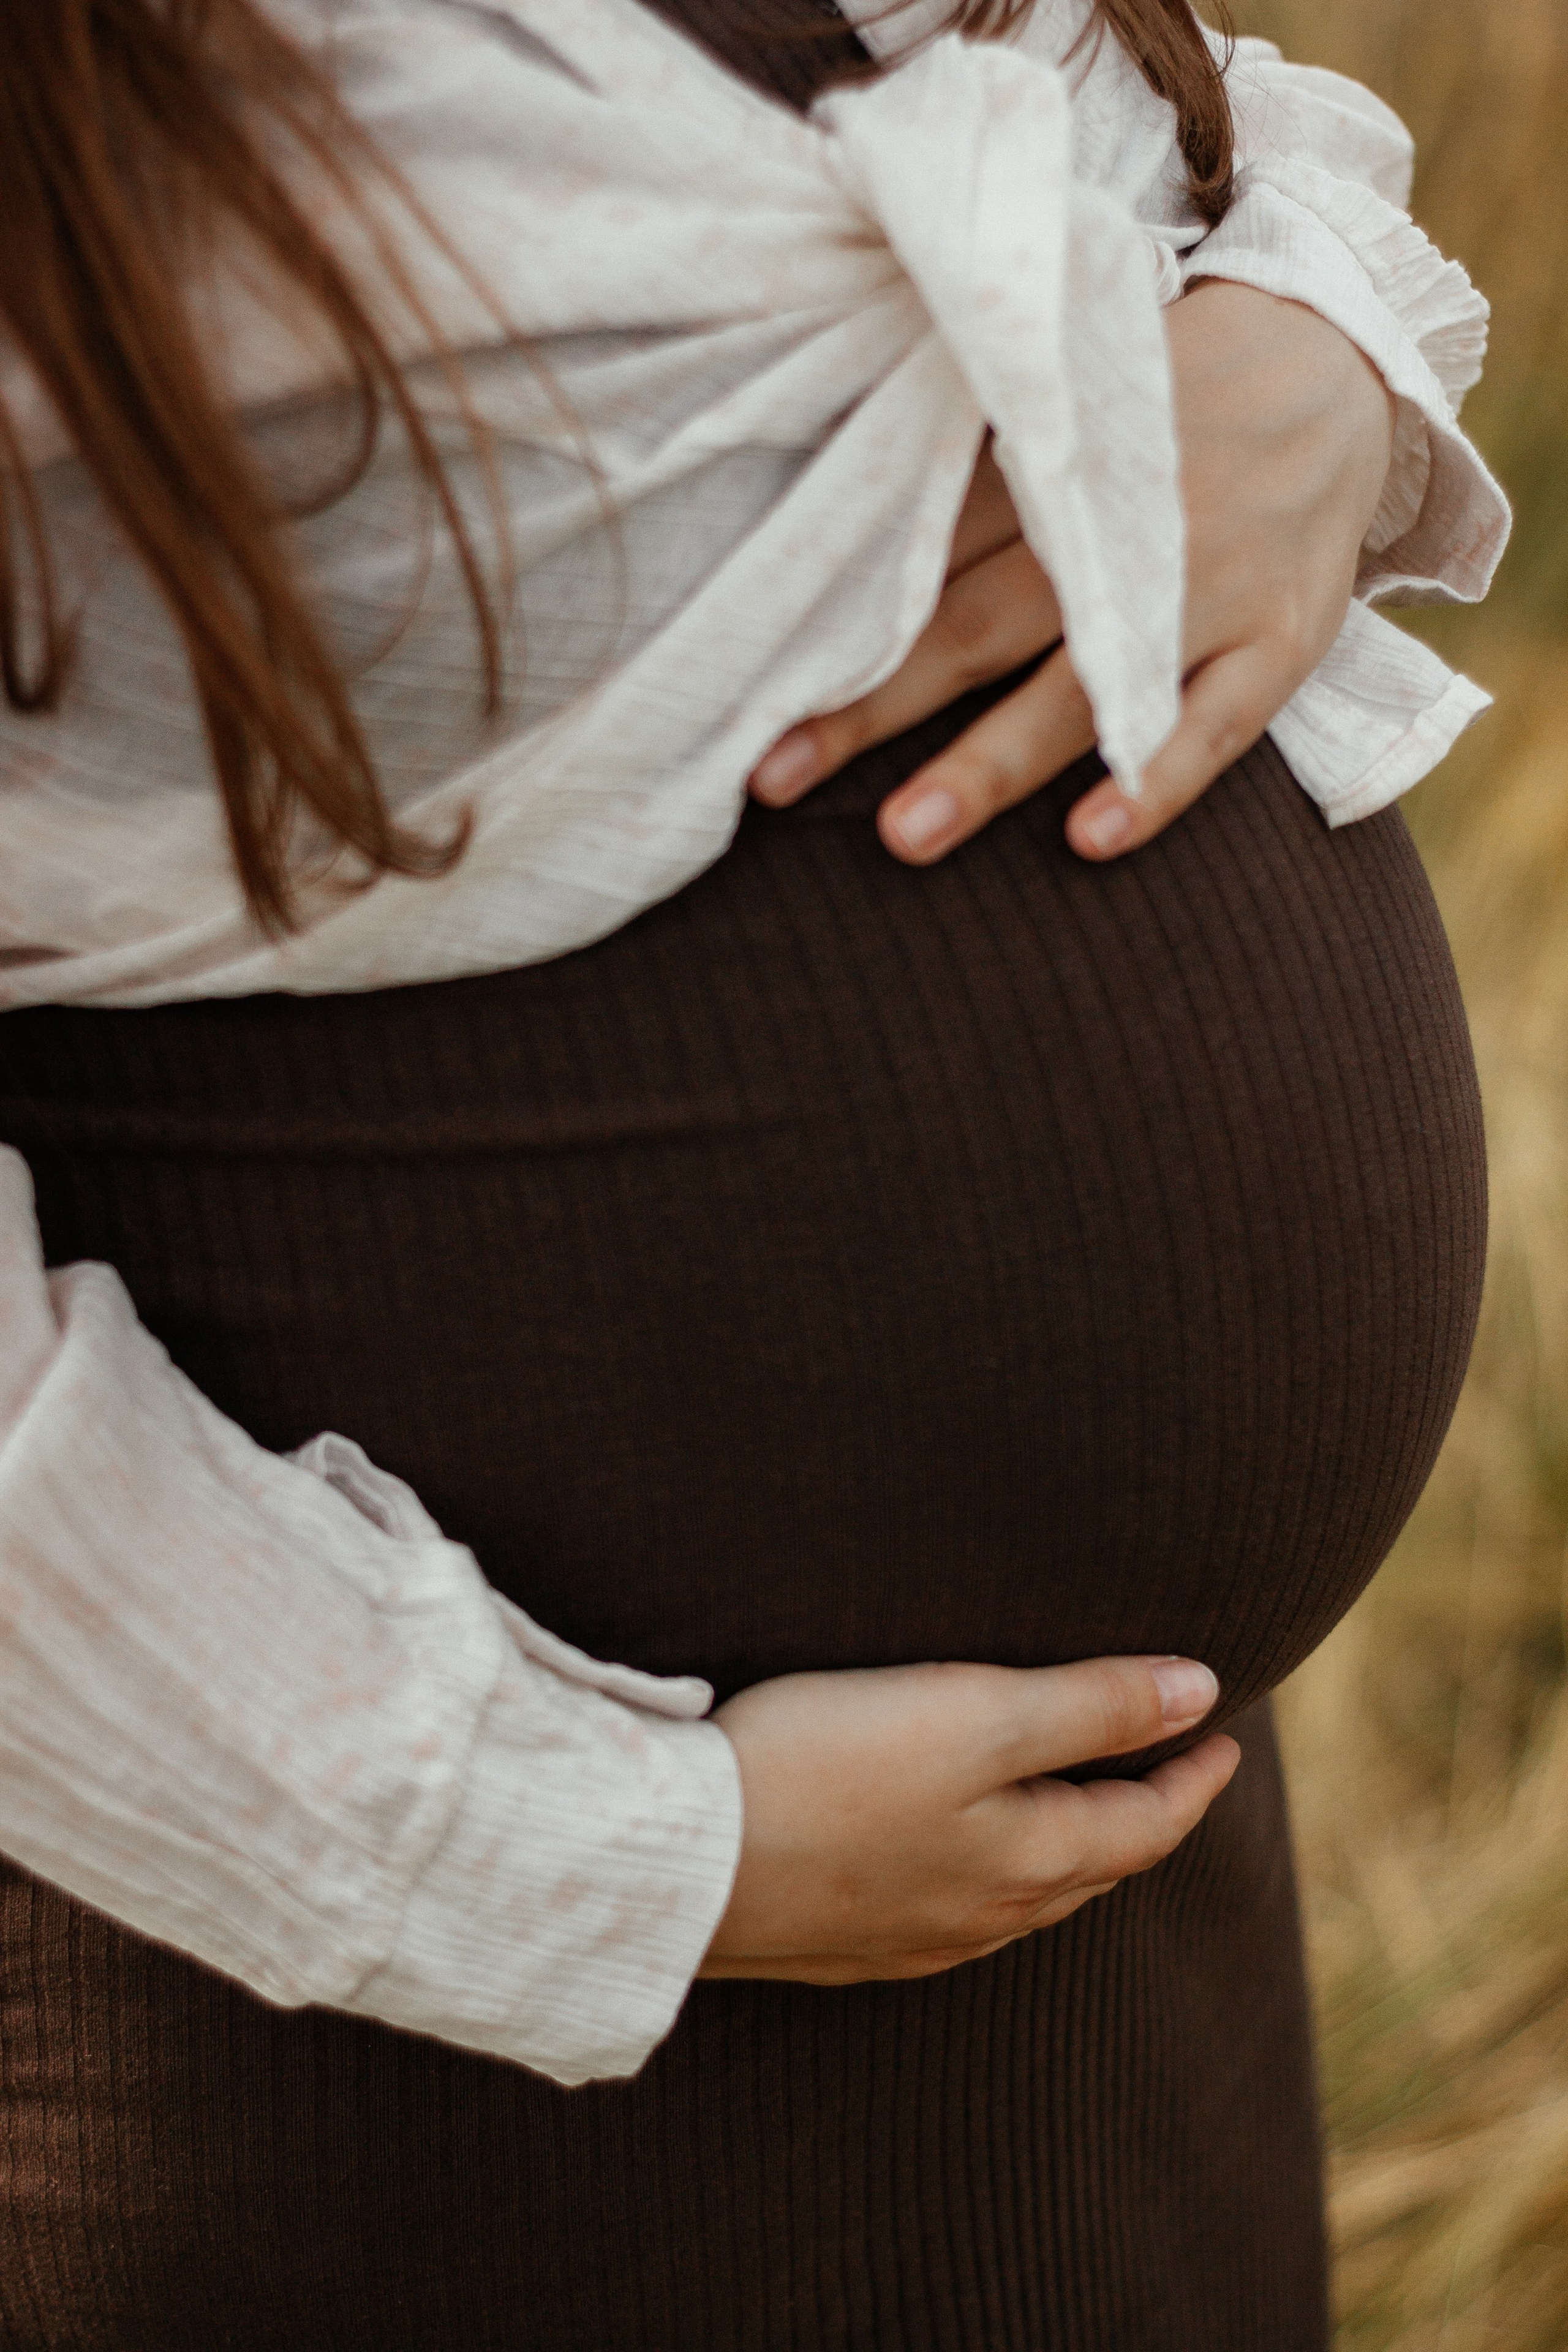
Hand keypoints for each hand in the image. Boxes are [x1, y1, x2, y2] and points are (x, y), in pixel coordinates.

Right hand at [699, 1654, 1238, 1982]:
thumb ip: (1089, 1706)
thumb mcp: (972, 1716)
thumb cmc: (826, 1768)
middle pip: (1090, 1866)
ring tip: (1082, 1807)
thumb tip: (1200, 1691)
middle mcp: (981, 1914)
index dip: (1191, 1777)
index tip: (1223, 1735)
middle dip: (1140, 1816)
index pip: (1144, 1825)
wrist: (677, 1862)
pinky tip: (964, 1864)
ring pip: (1023, 1897)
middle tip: (1169, 1768)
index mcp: (1026, 1859)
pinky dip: (993, 1878)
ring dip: (1069, 1851)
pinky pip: (954, 1915)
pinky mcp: (843, 1940)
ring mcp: (909, 1937)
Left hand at [747, 280, 1397, 862]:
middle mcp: (1120, 528)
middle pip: (975, 625)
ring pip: (1084, 688)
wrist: (1334, 357)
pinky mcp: (1281, 640)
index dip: (835, 625)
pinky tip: (1091, 840)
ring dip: (991, 763)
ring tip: (905, 836)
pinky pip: (1216, 725)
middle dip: (872, 707)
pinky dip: (1157, 782)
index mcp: (1049, 467)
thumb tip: (833, 536)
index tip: (745, 689)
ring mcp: (1206, 589)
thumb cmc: (1161, 401)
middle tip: (774, 777)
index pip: (925, 555)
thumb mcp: (1064, 402)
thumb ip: (968, 473)